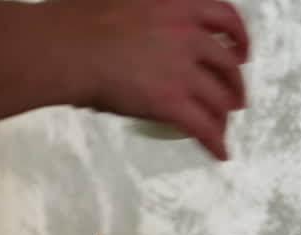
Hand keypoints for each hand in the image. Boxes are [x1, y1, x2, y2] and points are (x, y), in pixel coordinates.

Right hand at [59, 0, 250, 160]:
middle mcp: (187, 34)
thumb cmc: (73, 20)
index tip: (241, 52)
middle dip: (235, 85)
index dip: (240, 37)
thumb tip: (142, 23)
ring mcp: (182, 69)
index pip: (225, 16)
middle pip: (228, 64)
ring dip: (225, 116)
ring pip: (220, 99)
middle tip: (234, 98)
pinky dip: (215, 142)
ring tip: (222, 127)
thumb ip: (146, 11)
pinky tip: (220, 153)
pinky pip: (204, 127)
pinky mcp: (172, 102)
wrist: (60, 47)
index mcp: (176, 3)